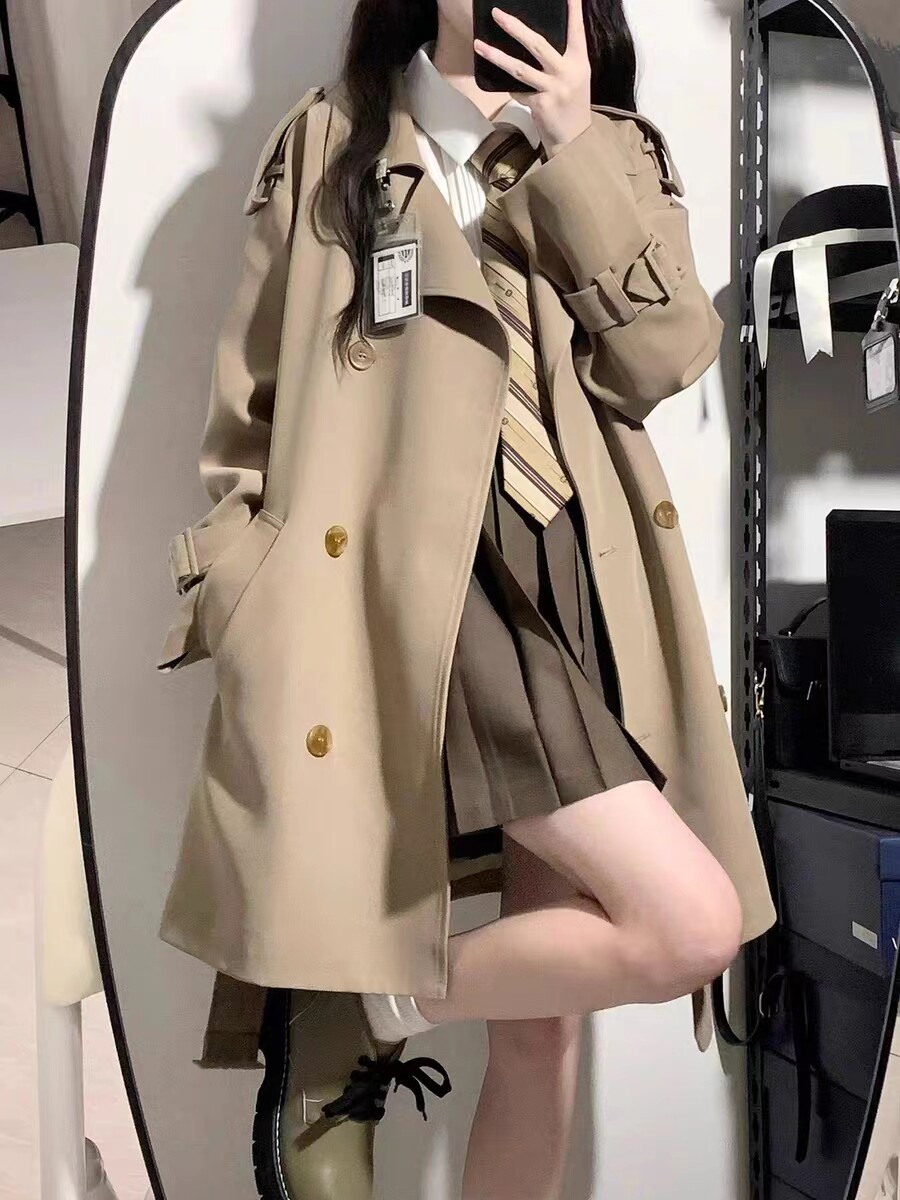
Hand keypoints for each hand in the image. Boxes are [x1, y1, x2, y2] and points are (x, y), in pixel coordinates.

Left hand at [473, 0, 592, 158]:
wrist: (574, 139)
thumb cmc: (571, 105)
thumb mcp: (575, 77)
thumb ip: (561, 60)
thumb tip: (533, 41)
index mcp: (579, 62)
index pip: (576, 32)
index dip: (573, 12)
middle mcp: (567, 73)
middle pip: (537, 44)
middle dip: (515, 28)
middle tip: (498, 14)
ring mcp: (552, 89)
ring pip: (519, 68)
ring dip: (496, 56)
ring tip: (479, 45)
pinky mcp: (540, 104)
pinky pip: (518, 90)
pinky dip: (511, 87)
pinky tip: (503, 83)